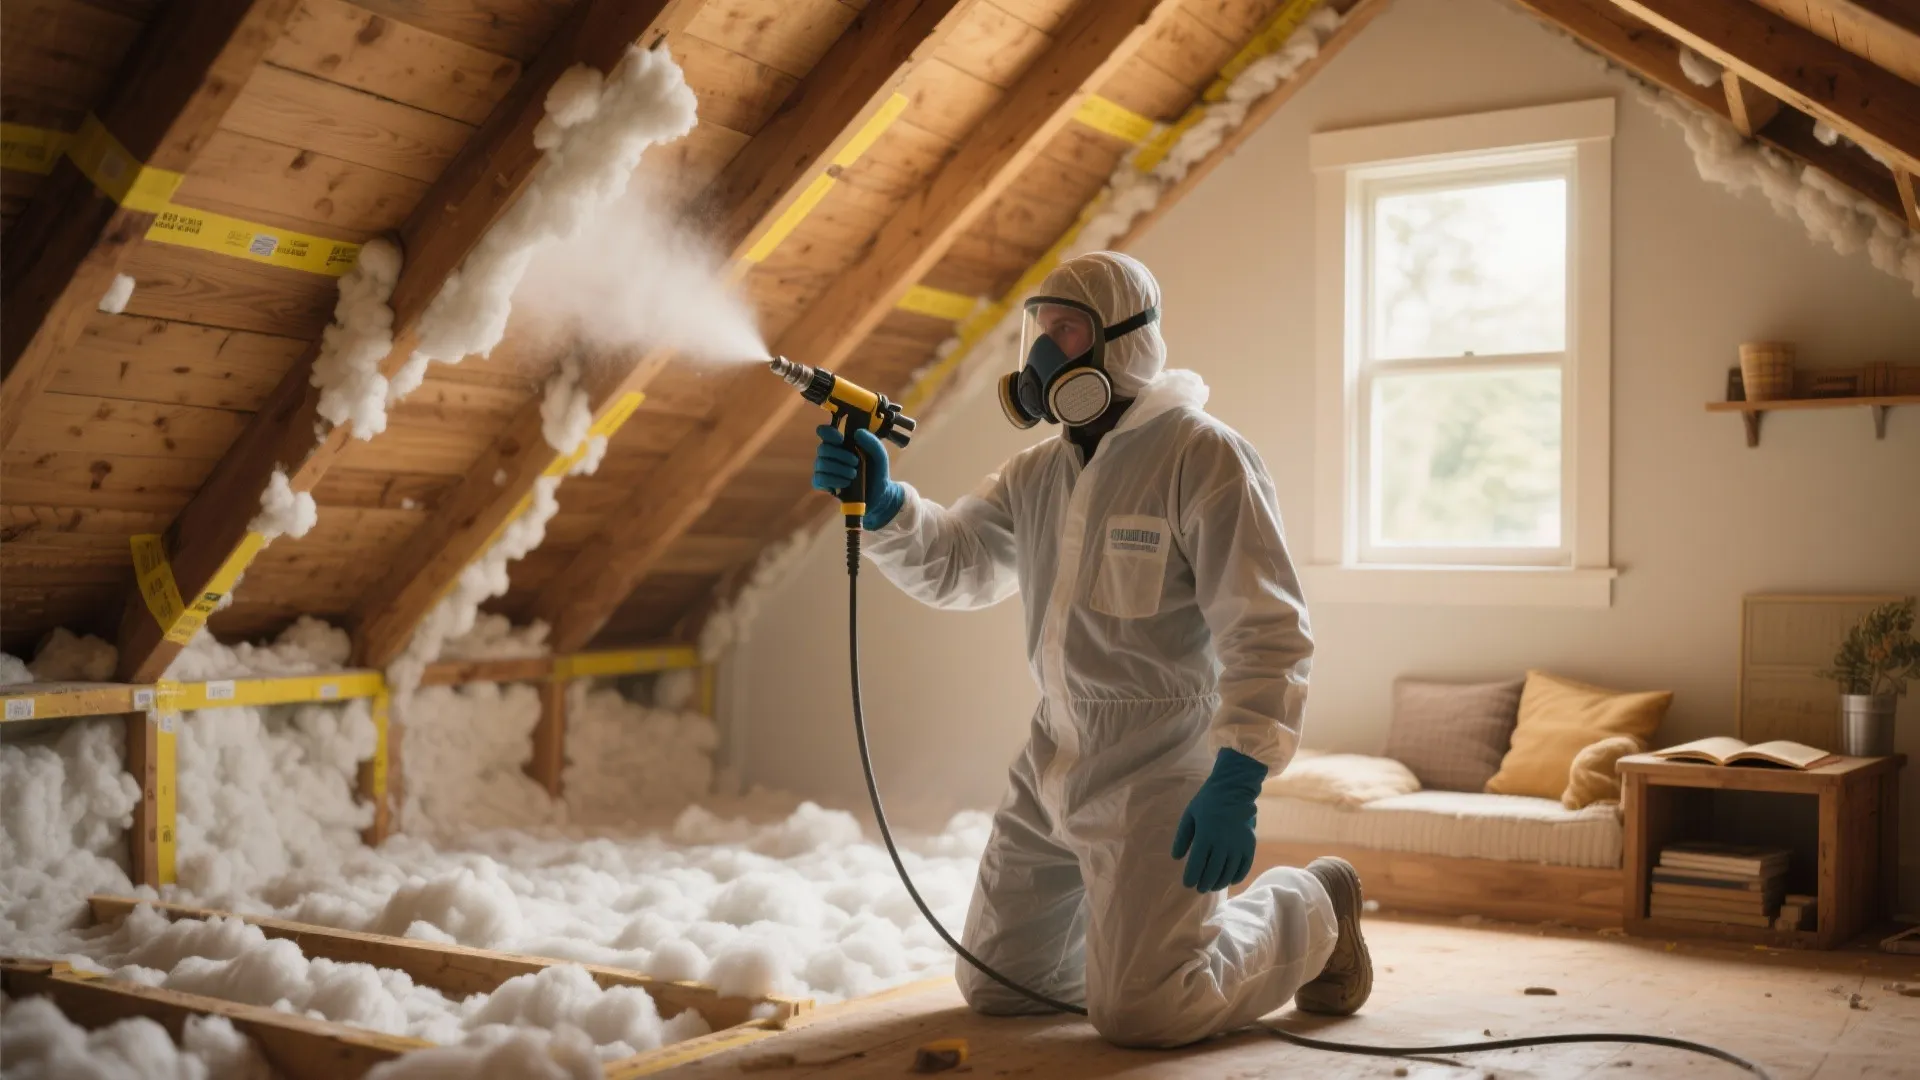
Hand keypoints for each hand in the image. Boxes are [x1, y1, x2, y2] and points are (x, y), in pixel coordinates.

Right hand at [813, 424, 904, 529]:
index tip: (841, 440)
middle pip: (822, 448)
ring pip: (821, 464)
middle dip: (840, 455)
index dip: (828, 433)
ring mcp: (824, 470)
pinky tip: (845, 483)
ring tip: (854, 475)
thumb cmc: (876, 472)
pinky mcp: (823, 484)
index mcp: (841, 444)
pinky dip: (833, 480)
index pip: (824, 432)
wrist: (878, 495)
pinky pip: (819, 479)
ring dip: (839, 469)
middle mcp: (829, 455)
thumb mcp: (880, 456)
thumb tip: (857, 433)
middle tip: (856, 463)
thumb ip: (872, 442)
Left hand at [1171, 748, 1267, 892]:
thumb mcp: (1189, 815)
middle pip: (1212, 872)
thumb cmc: (1208, 801)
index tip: (1187, 884)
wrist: (1234, 789)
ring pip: (1228, 872)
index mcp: (1205, 835)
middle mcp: (1223, 843)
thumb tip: (1176, 858)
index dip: (1191, 877)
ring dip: (1219, 883)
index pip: (1197, 864)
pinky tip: (1230, 881)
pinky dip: (1237, 877)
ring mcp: (1238, 845)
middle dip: (1204, 883)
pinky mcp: (1250, 844)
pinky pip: (1244, 867)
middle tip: (1199, 889)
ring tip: (1212, 887)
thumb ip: (1182, 837)